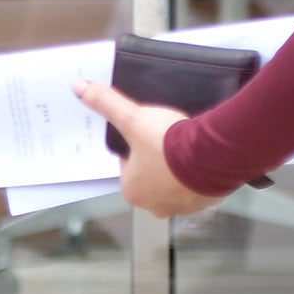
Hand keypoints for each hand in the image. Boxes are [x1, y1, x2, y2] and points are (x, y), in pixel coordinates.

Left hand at [73, 80, 205, 214]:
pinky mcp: (205, 202)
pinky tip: (202, 159)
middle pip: (150, 177)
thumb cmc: (170, 143)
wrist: (214, 154)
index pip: (128, 165)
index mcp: (132, 189)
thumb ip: (106, 103)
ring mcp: (182, 206)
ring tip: (186, 149)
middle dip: (158, 160)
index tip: (148, 135)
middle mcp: (154, 205)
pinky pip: (197, 189)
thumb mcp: (133, 117)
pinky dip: (198, 176)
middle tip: (167, 140)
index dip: (137, 146)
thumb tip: (79, 87)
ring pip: (175, 185)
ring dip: (179, 171)